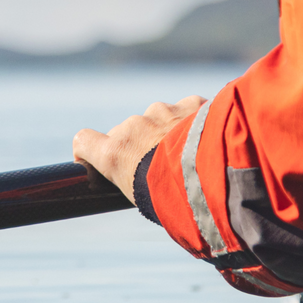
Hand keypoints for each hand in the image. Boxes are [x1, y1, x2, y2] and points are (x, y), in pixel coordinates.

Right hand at [73, 95, 204, 203]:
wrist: (219, 176)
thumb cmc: (179, 199)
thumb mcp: (145, 199)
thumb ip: (136, 180)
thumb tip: (143, 186)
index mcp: (115, 153)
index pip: (83, 140)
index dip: (88, 149)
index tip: (95, 159)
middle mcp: (133, 127)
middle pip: (127, 132)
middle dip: (139, 145)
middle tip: (161, 167)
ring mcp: (162, 112)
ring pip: (158, 118)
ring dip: (167, 131)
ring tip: (190, 154)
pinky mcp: (191, 103)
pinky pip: (186, 109)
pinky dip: (193, 120)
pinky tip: (207, 138)